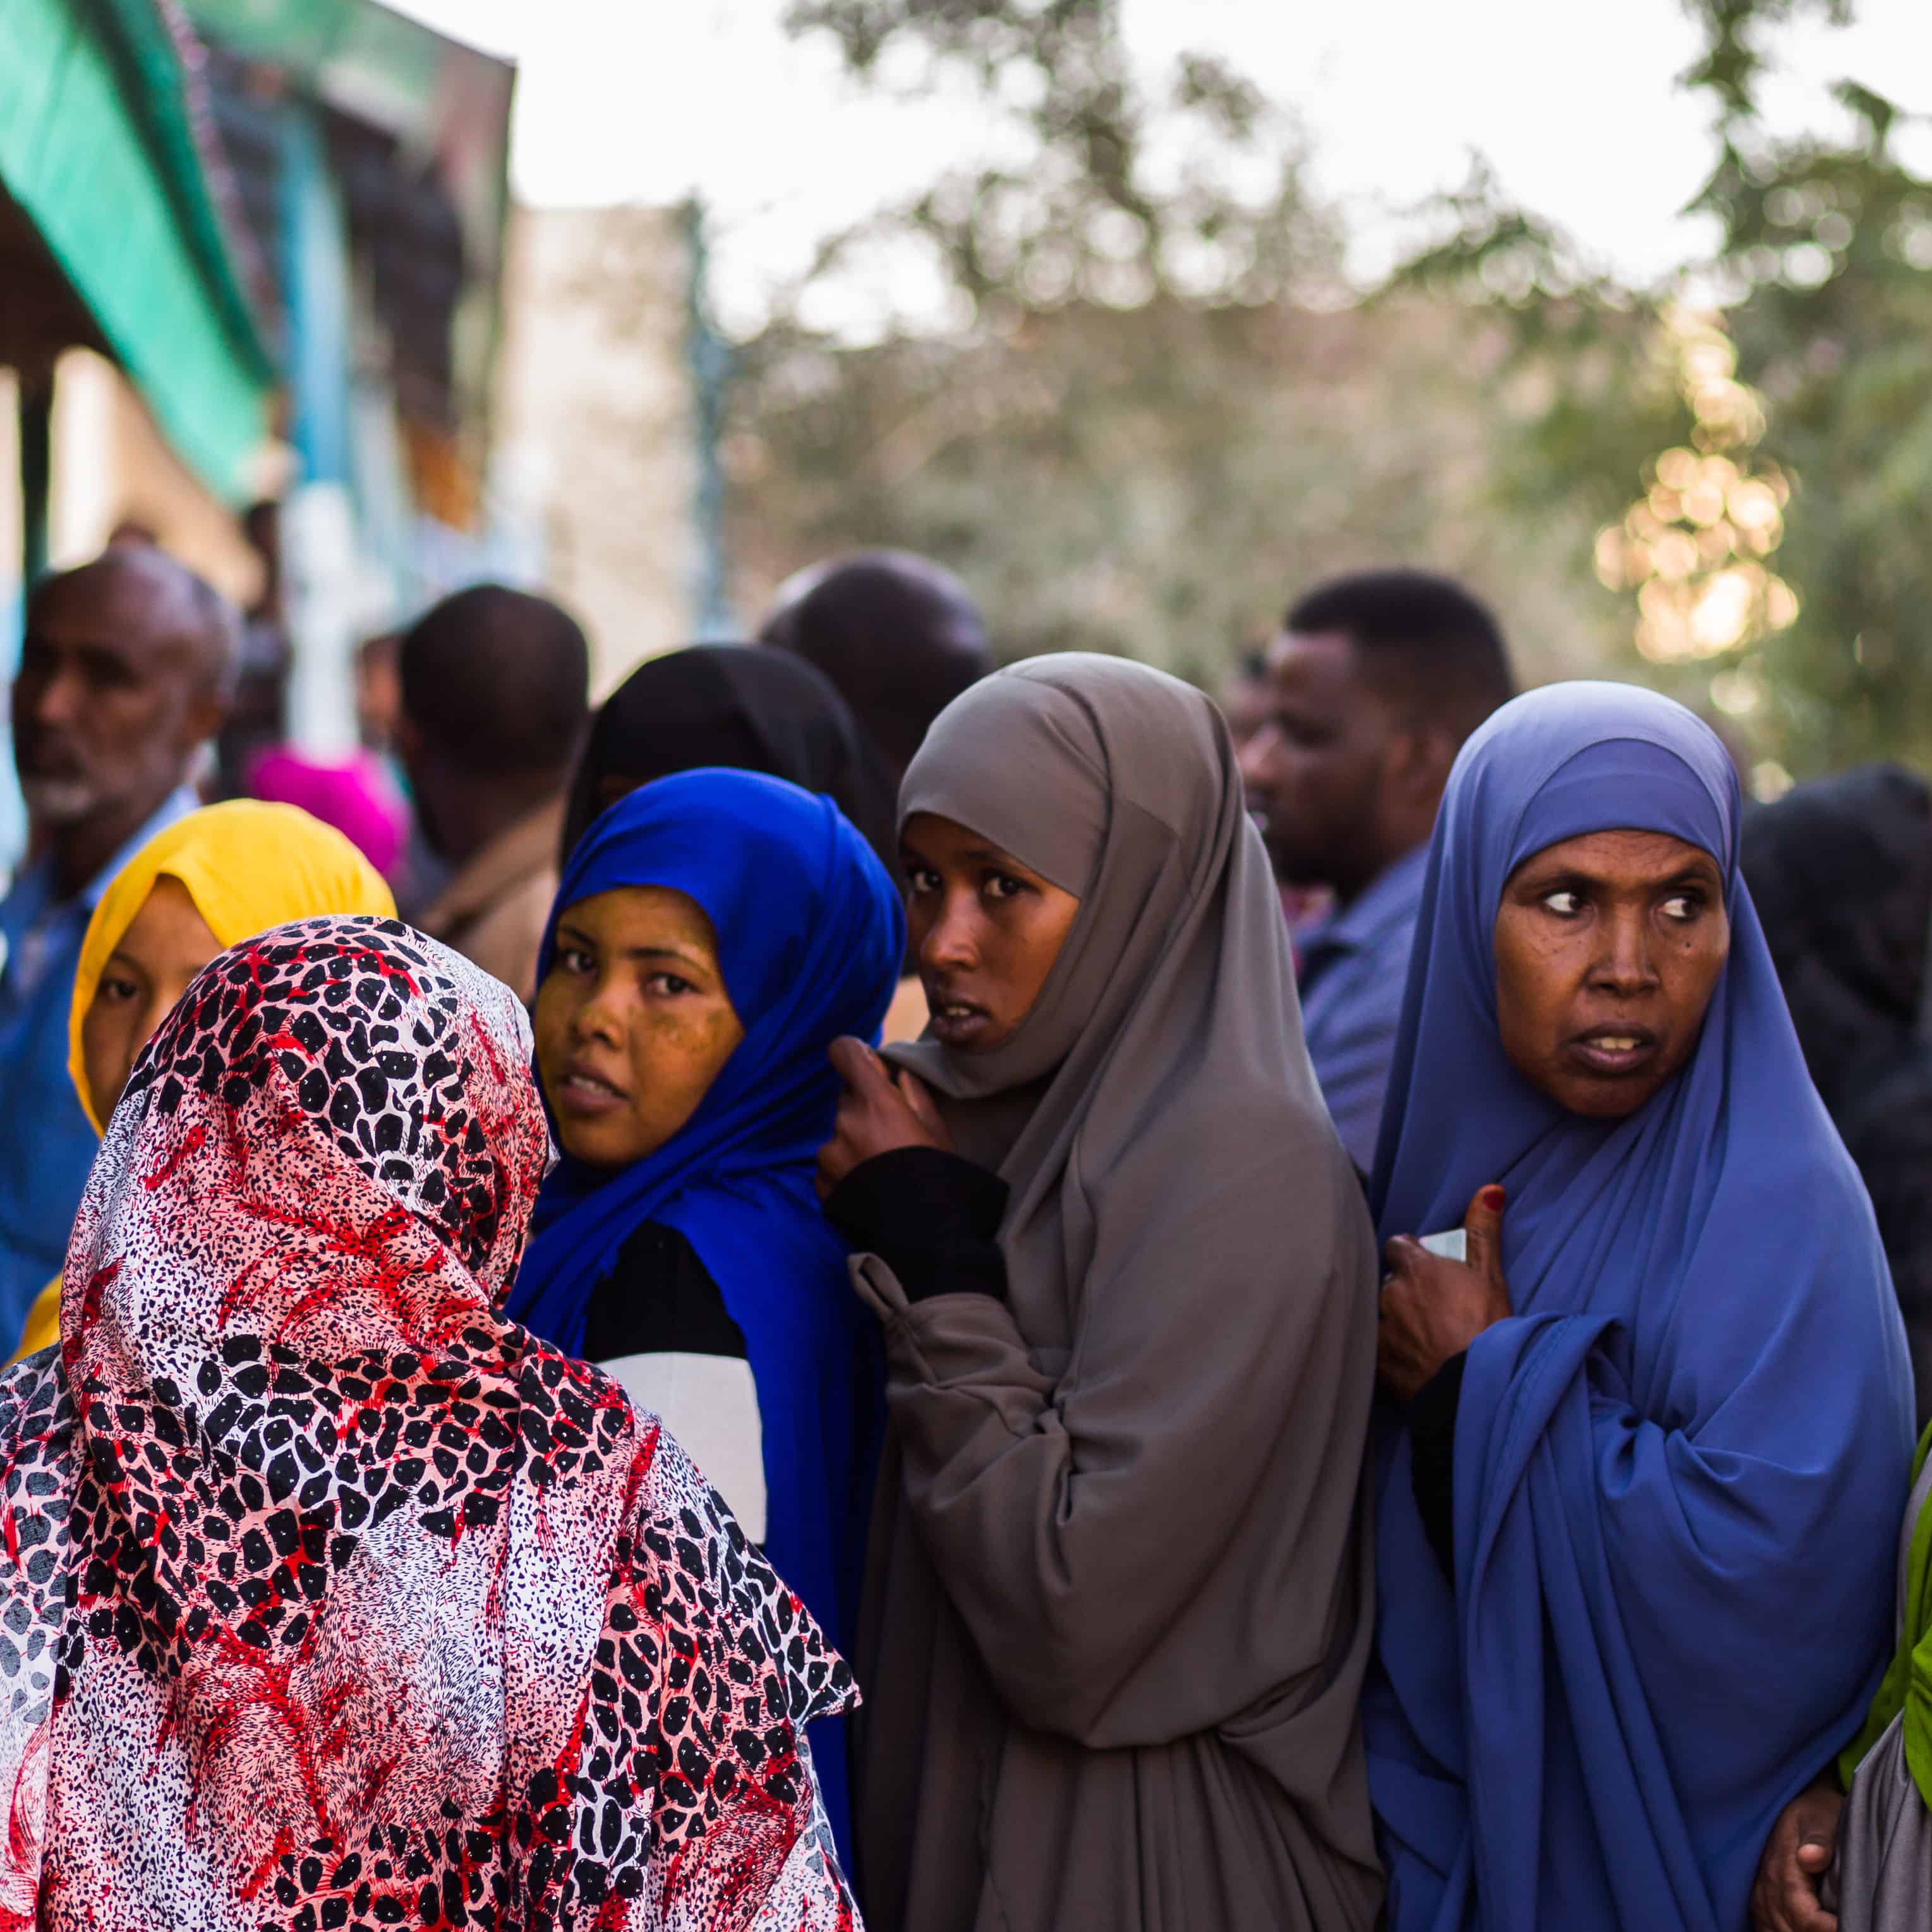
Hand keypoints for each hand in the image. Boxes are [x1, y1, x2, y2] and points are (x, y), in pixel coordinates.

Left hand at [816, 1037, 953, 1198]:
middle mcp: (845, 1122)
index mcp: (876, 1102)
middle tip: (890, 1137)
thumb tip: (896, 1072)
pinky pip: (829, 1163)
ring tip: (881, 1171)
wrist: (922, 1237)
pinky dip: (845, 1170)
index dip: (854, 1054)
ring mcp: (829, 1154)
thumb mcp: (936, 1130)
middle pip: (847, 1097)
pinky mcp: (821, 1182)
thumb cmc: (939, 1178)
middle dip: (864, 1108)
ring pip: (838, 1133)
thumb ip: (912, 1094)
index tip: (866, 1066)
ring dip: (853, 1142)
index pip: (844, 1052)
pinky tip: (869, 1187)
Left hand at [1376, 1185, 1511, 1402]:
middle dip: (1406, 1290)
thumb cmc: (1487, 1328)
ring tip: (1425, 1337)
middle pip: (1391, 1283)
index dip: (1411, 1254)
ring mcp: (1380, 1329)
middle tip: (1433, 1307)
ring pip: (1383, 1316)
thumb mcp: (1490, 1275)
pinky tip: (1413, 1361)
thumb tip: (1489, 1189)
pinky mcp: (1378, 1363)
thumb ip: (1483, 1231)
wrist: (1474, 1387)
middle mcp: (1390, 1294)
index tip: (1426, 1266)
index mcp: (1415, 1270)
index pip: (1398, 1247)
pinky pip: (1379, 1350)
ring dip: (1398, 1321)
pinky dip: (1393, 1353)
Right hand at [1751, 1780, 1842, 1931]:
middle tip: (1846, 1927)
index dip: (1825, 1928)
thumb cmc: (1815, 1810)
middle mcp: (1767, 1883)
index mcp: (1783, 1866)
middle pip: (1790, 1928)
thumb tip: (1810, 1857)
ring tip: (1824, 1928)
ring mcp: (1759, 1891)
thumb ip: (1818, 1839)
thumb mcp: (1822, 1816)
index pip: (1803, 1914)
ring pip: (1777, 1930)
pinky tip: (1796, 1930)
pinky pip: (1764, 1926)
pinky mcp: (1758, 1896)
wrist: (1792, 1798)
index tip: (1849, 1927)